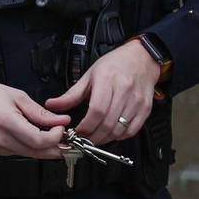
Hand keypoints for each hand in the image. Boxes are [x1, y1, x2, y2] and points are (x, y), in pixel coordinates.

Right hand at [0, 79, 68, 159]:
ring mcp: (0, 148)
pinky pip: (22, 152)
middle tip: (68, 138)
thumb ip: (39, 112)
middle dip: (58, 148)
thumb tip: (60, 120)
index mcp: (8, 123)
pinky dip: (33, 147)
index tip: (61, 126)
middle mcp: (3, 141)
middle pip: (39, 153)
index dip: (56, 136)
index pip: (40, 141)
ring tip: (54, 136)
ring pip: (32, 155)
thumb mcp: (15, 96)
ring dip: (47, 149)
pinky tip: (37, 137)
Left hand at [45, 40, 160, 145]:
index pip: (96, 111)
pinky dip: (120, 136)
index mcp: (107, 80)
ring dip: (105, 139)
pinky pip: (132, 130)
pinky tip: (110, 134)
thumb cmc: (115, 65)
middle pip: (108, 123)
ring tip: (95, 137)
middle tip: (84, 139)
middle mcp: (124, 91)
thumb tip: (52, 105)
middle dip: (93, 136)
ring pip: (120, 130)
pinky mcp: (145, 109)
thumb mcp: (89, 75)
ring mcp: (137, 101)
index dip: (86, 126)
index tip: (77, 132)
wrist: (142, 58)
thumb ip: (71, 94)